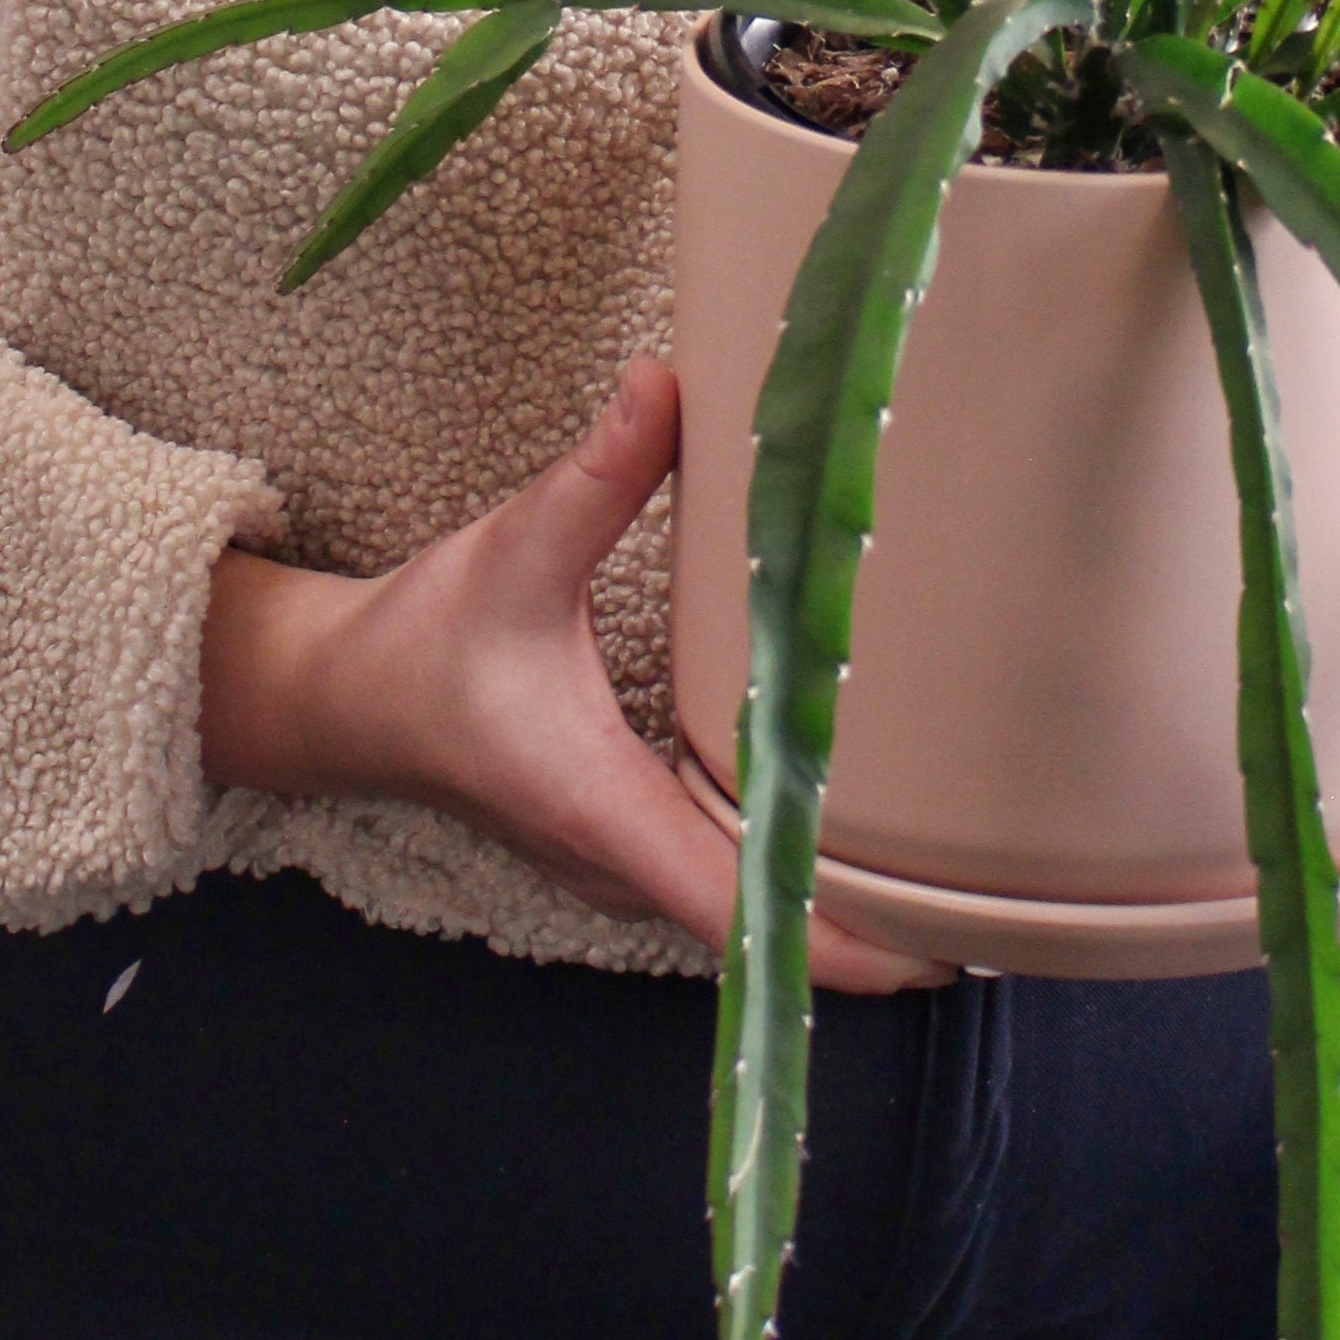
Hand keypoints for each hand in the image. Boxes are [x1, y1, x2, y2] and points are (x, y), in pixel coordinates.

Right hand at [199, 353, 942, 992]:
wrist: (342, 702)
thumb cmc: (425, 642)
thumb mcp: (512, 549)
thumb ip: (595, 475)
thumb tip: (666, 385)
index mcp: (602, 810)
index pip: (738, 907)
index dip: (836, 939)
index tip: (934, 953)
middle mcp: (620, 861)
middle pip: (766, 930)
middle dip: (874, 933)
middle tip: (997, 908)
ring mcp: (620, 864)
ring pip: (746, 913)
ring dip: (837, 903)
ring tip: (959, 882)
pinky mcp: (621, 845)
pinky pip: (723, 881)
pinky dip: (791, 870)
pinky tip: (857, 836)